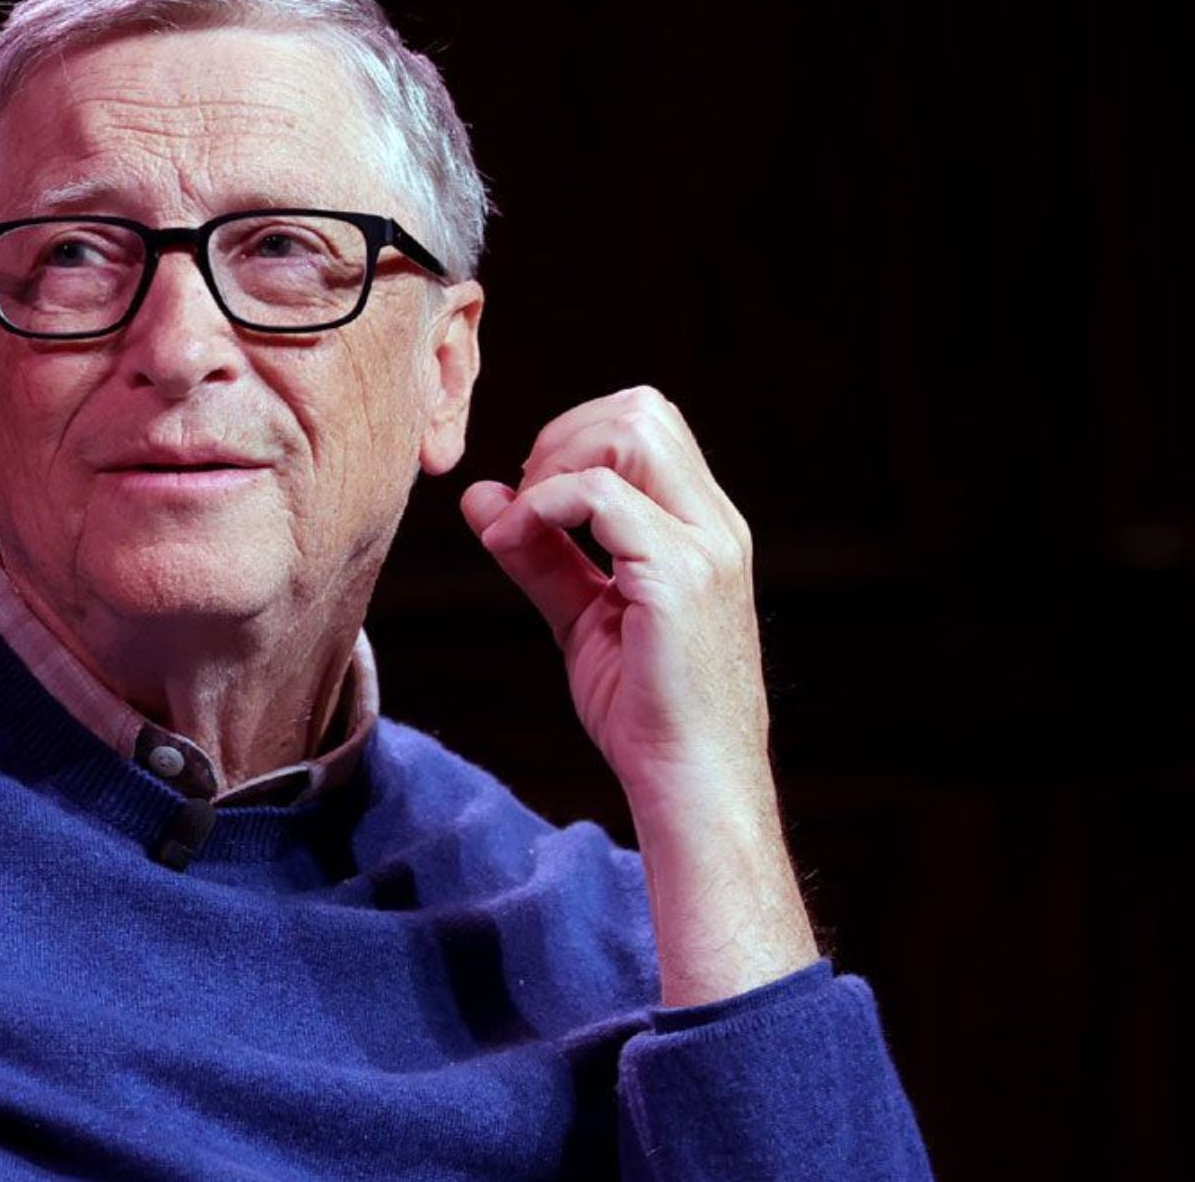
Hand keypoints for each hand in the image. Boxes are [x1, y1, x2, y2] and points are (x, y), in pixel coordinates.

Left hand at [461, 385, 814, 1003]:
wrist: (691, 785)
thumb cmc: (646, 711)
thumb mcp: (583, 617)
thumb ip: (537, 554)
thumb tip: (480, 498)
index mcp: (702, 526)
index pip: (647, 422)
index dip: (575, 438)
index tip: (530, 495)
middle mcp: (714, 525)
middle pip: (643, 409)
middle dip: (564, 435)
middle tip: (525, 500)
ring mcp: (704, 548)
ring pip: (631, 430)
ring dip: (557, 462)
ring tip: (526, 522)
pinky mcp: (678, 579)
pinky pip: (601, 496)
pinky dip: (546, 503)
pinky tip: (519, 539)